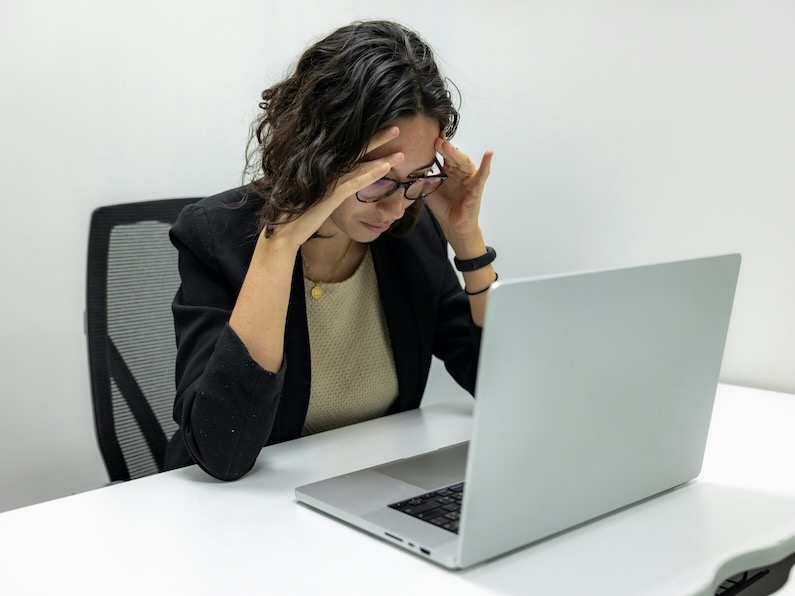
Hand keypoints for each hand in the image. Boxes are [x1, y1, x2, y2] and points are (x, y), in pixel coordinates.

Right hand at [268, 127, 404, 247]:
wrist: (285, 229)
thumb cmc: (299, 213)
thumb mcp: (315, 194)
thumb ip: (327, 184)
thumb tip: (336, 181)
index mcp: (324, 168)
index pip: (350, 150)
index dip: (367, 139)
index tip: (382, 130)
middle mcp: (327, 170)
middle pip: (357, 150)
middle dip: (378, 138)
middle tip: (396, 127)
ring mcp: (329, 180)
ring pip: (361, 164)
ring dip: (383, 156)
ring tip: (401, 151)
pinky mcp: (332, 194)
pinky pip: (357, 181)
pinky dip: (373, 173)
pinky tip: (387, 167)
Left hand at [424, 132, 492, 247]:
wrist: (452, 225)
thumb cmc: (443, 207)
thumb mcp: (428, 190)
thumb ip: (421, 179)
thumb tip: (408, 167)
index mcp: (448, 171)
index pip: (443, 154)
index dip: (438, 145)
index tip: (429, 134)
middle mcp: (459, 172)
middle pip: (452, 156)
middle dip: (444, 147)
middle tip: (435, 139)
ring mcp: (469, 178)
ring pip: (464, 162)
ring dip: (456, 153)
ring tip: (446, 145)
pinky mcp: (477, 187)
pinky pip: (483, 174)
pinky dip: (486, 164)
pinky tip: (489, 153)